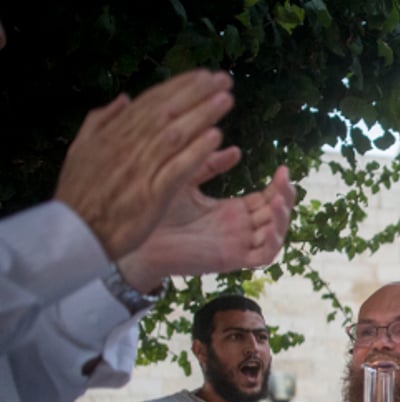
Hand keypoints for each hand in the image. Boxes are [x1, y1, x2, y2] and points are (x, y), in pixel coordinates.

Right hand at [53, 70, 235, 260]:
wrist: (75, 231)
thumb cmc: (80, 193)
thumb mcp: (81, 148)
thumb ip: (101, 120)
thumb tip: (124, 98)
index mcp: (114, 133)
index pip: (152, 101)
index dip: (180, 86)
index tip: (203, 75)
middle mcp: (129, 145)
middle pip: (168, 111)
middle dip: (198, 92)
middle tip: (224, 79)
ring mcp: (141, 168)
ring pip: (176, 134)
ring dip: (203, 115)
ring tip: (227, 100)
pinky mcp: (152, 194)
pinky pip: (178, 168)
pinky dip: (197, 152)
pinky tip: (217, 138)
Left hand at [117, 162, 294, 289]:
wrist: (138, 239)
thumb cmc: (156, 210)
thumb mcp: (187, 179)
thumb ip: (210, 165)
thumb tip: (236, 149)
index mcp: (232, 212)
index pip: (266, 199)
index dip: (278, 186)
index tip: (283, 168)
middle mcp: (239, 229)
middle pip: (275, 214)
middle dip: (285, 197)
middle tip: (285, 179)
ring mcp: (238, 245)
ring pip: (274, 235)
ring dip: (282, 218)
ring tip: (278, 200)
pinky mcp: (232, 260)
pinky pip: (263, 256)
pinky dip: (273, 244)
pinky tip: (271, 227)